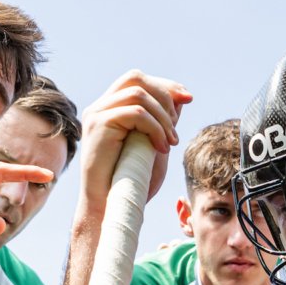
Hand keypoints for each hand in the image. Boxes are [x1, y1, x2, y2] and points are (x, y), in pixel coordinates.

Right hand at [76, 71, 191, 215]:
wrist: (111, 206)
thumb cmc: (131, 183)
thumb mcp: (155, 145)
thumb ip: (164, 121)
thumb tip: (181, 97)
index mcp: (111, 109)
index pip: (137, 81)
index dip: (165, 85)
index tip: (188, 98)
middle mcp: (100, 107)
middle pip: (135, 78)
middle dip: (165, 94)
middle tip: (177, 122)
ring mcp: (97, 114)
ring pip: (138, 94)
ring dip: (162, 116)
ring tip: (171, 142)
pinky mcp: (98, 125)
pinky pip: (135, 113)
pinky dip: (155, 128)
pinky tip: (161, 148)